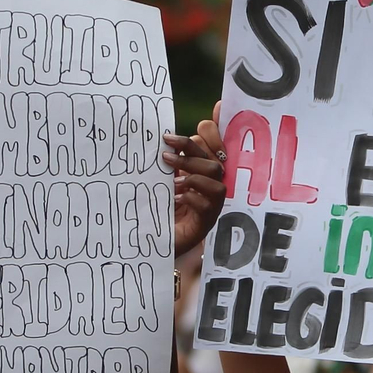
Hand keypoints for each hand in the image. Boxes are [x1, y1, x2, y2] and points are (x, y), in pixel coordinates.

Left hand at [164, 101, 225, 257]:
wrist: (156, 241)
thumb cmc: (160, 208)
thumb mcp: (163, 179)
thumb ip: (169, 161)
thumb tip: (164, 137)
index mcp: (203, 171)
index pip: (215, 144)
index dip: (210, 131)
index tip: (179, 131)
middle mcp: (211, 186)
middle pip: (214, 160)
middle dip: (191, 153)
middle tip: (165, 155)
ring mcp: (211, 205)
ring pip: (216, 179)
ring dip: (193, 173)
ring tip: (172, 179)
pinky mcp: (205, 223)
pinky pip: (207, 205)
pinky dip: (192, 198)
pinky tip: (176, 198)